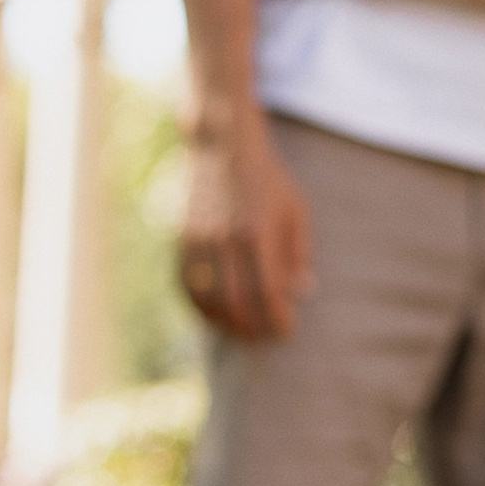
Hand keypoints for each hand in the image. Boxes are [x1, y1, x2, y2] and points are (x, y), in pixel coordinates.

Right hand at [179, 115, 312, 339]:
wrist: (223, 146)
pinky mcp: (182, 238)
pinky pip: (185, 283)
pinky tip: (214, 315)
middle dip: (250, 327)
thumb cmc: (268, 179)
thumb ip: (298, 253)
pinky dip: (199, 306)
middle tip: (264, 339)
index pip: (268, 291)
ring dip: (223, 322)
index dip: (277, 318)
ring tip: (240, 333)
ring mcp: (198, 240)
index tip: (286, 332)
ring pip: (206, 297)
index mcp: (257, 232)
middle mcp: (224, 239)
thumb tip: (302, 292)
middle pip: (235, 301)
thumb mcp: (296, 210)